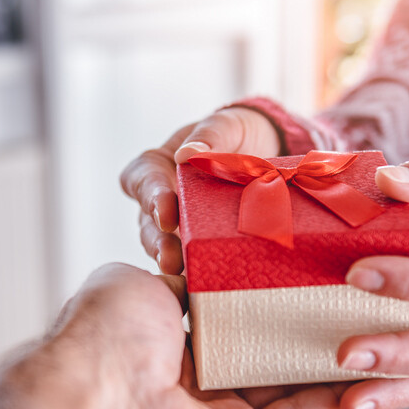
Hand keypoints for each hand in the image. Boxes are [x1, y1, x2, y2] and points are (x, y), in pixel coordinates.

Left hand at [49, 264, 343, 408]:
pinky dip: (329, 397)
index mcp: (157, 339)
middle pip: (256, 352)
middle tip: (341, 294)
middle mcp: (186, 381)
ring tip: (366, 326)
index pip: (217, 316)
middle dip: (297, 326)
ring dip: (324, 361)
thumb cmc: (105, 337)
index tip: (294, 270)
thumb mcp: (133, 281)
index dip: (255, 296)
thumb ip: (172, 279)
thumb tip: (196, 270)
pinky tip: (364, 369)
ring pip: (284, 386)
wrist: (101, 402)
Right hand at [120, 108, 279, 273]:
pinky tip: (206, 285)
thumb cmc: (236, 133)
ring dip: (174, 262)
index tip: (166, 212)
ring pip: (164, 247)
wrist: (265, 149)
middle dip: (158, 243)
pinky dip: (197, 272)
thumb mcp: (227, 124)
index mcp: (156, 166)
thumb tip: (186, 155)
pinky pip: (192, 259)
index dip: (150, 197)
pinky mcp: (199, 243)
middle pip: (147, 224)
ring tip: (186, 277)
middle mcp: (160, 199)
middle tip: (171, 259)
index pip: (142, 180)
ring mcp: (177, 226)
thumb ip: (209, 135)